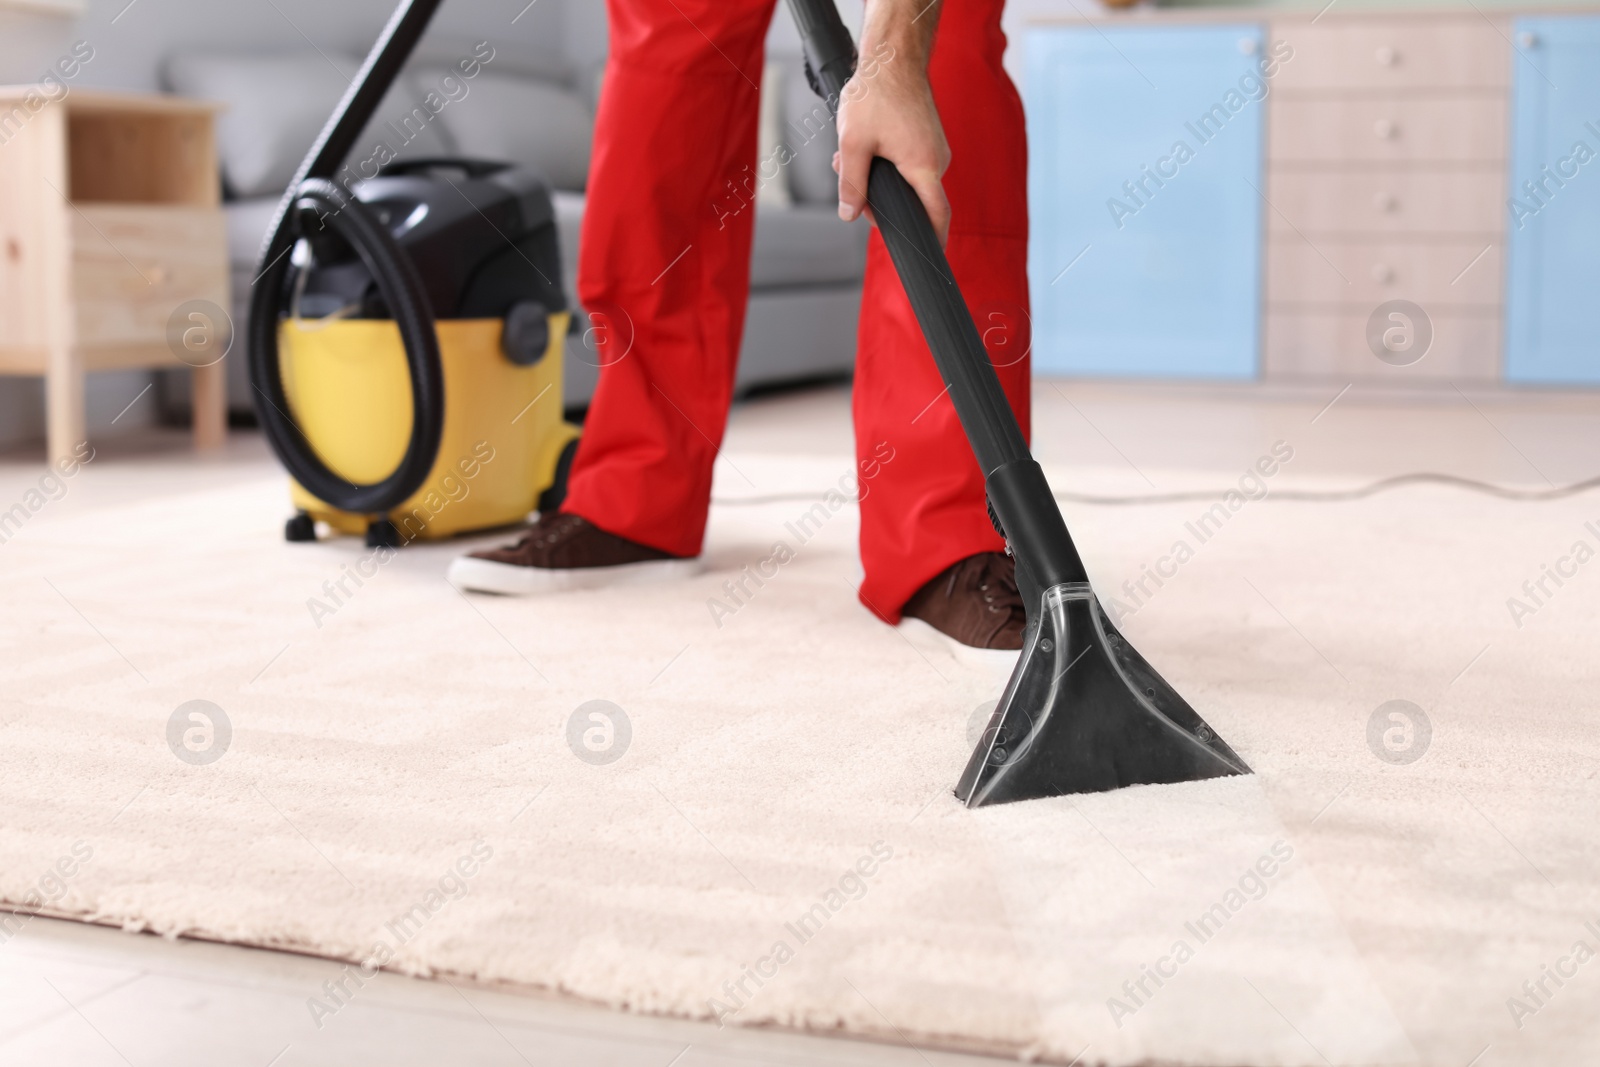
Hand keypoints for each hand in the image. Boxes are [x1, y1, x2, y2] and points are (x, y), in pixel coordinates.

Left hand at [833, 47, 950, 243]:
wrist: (892, 55)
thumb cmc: (876, 93)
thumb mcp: (853, 144)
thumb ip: (851, 184)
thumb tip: (849, 215)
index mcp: (924, 166)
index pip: (937, 216)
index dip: (933, 241)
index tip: (928, 258)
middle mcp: (936, 159)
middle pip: (914, 200)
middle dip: (879, 200)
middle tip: (850, 187)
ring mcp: (934, 147)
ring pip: (907, 179)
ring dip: (876, 177)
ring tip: (847, 157)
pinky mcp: (926, 138)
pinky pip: (908, 162)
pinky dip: (884, 162)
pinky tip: (862, 146)